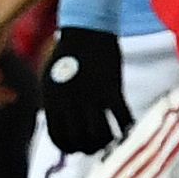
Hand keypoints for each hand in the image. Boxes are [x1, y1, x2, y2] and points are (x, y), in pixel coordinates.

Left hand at [37, 26, 132, 153]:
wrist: (87, 29)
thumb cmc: (68, 53)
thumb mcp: (51, 79)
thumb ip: (54, 103)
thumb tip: (60, 126)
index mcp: (52, 100)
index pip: (59, 138)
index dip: (69, 148)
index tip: (78, 147)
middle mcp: (70, 102)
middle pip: (80, 140)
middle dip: (89, 148)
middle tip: (97, 145)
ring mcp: (91, 96)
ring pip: (100, 135)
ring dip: (107, 141)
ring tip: (111, 139)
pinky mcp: (112, 89)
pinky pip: (121, 118)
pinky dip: (126, 128)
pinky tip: (127, 129)